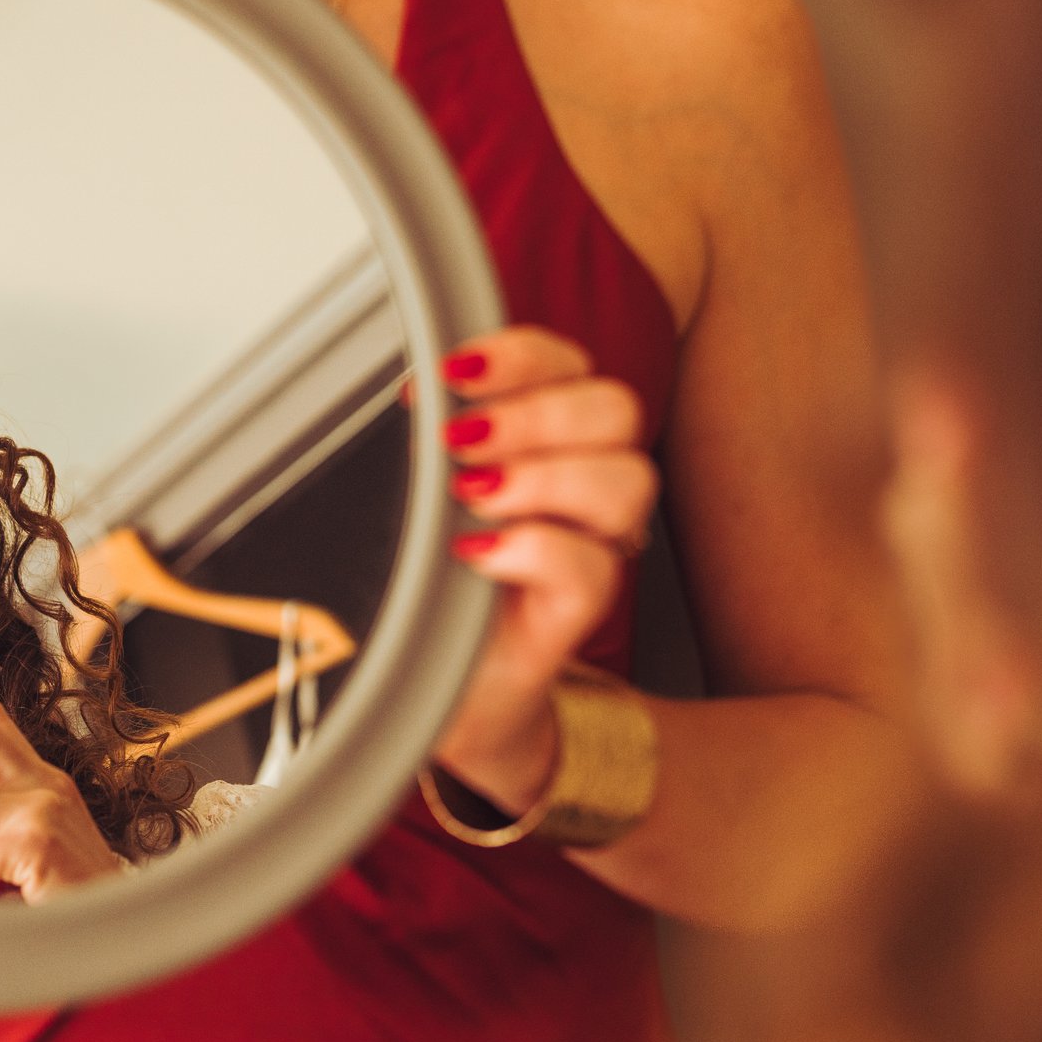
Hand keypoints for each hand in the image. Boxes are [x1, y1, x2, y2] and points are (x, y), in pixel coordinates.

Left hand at [430, 327, 657, 812]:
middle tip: (457, 441)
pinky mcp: (579, 614)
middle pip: (616, 408)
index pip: (571, 364)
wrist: (437, 687)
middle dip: (533, 412)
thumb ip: (432, 432)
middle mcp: (589, 484)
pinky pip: (592, 566)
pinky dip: (530, 547)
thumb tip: (414, 387)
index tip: (450, 372)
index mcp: (554, 436)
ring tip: (470, 497)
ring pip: (627, 480)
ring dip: (541, 475)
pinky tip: (474, 552)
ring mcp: (592, 547)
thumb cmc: (433, 579)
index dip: (521, 354)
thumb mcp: (422, 488)